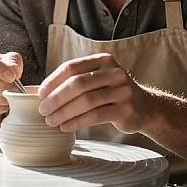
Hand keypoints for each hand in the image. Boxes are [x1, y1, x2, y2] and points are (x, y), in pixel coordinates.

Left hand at [37, 53, 151, 133]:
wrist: (146, 107)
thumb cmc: (112, 93)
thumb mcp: (99, 78)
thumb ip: (77, 80)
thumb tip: (43, 91)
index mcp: (103, 60)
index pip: (72, 67)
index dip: (53, 80)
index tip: (40, 94)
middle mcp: (114, 72)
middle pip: (78, 83)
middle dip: (56, 98)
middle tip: (43, 110)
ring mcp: (122, 90)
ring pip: (86, 101)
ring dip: (64, 112)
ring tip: (51, 121)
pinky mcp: (126, 110)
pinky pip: (95, 116)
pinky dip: (77, 122)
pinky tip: (66, 127)